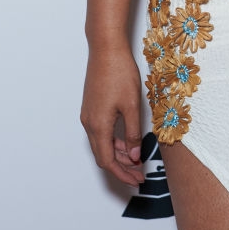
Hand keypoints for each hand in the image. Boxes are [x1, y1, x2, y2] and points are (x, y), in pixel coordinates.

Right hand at [81, 45, 144, 185]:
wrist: (106, 48)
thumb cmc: (119, 73)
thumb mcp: (132, 105)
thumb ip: (133, 133)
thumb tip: (135, 156)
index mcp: (99, 126)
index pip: (108, 161)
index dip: (123, 174)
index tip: (137, 180)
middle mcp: (90, 123)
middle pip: (103, 155)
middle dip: (121, 167)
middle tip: (139, 174)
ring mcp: (89, 114)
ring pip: (102, 143)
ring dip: (119, 154)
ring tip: (137, 159)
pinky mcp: (92, 106)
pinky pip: (101, 131)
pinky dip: (114, 140)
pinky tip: (128, 139)